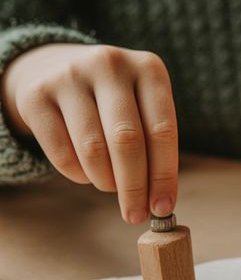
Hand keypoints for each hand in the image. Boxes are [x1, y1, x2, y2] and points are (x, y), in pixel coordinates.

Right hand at [0, 43, 178, 223]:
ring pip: (93, 149)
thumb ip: (155, 147)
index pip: (162, 131)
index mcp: (149, 68)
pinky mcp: (36, 96)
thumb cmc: (114, 100)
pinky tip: (86, 174)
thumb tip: (161, 203)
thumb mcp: (143, 107)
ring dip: (105, 182)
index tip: (163, 207)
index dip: (164, 175)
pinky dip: (78, 175)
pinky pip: (62, 153)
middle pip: (127, 141)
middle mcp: (110, 65)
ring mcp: (70, 76)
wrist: (54, 68)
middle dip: (134, 187)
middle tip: (135, 214)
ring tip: (110, 186)